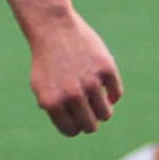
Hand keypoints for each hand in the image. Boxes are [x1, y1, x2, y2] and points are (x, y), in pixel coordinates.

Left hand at [28, 12, 121, 135]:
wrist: (54, 29)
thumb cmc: (47, 62)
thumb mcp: (42, 89)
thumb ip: (57, 112)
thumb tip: (77, 128)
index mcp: (52, 103)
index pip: (71, 130)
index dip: (74, 126)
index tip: (75, 116)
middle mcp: (72, 95)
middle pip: (90, 126)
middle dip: (89, 122)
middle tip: (87, 110)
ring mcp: (91, 82)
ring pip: (105, 114)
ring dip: (102, 110)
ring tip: (95, 99)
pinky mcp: (106, 68)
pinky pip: (116, 94)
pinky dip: (113, 95)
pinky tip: (105, 88)